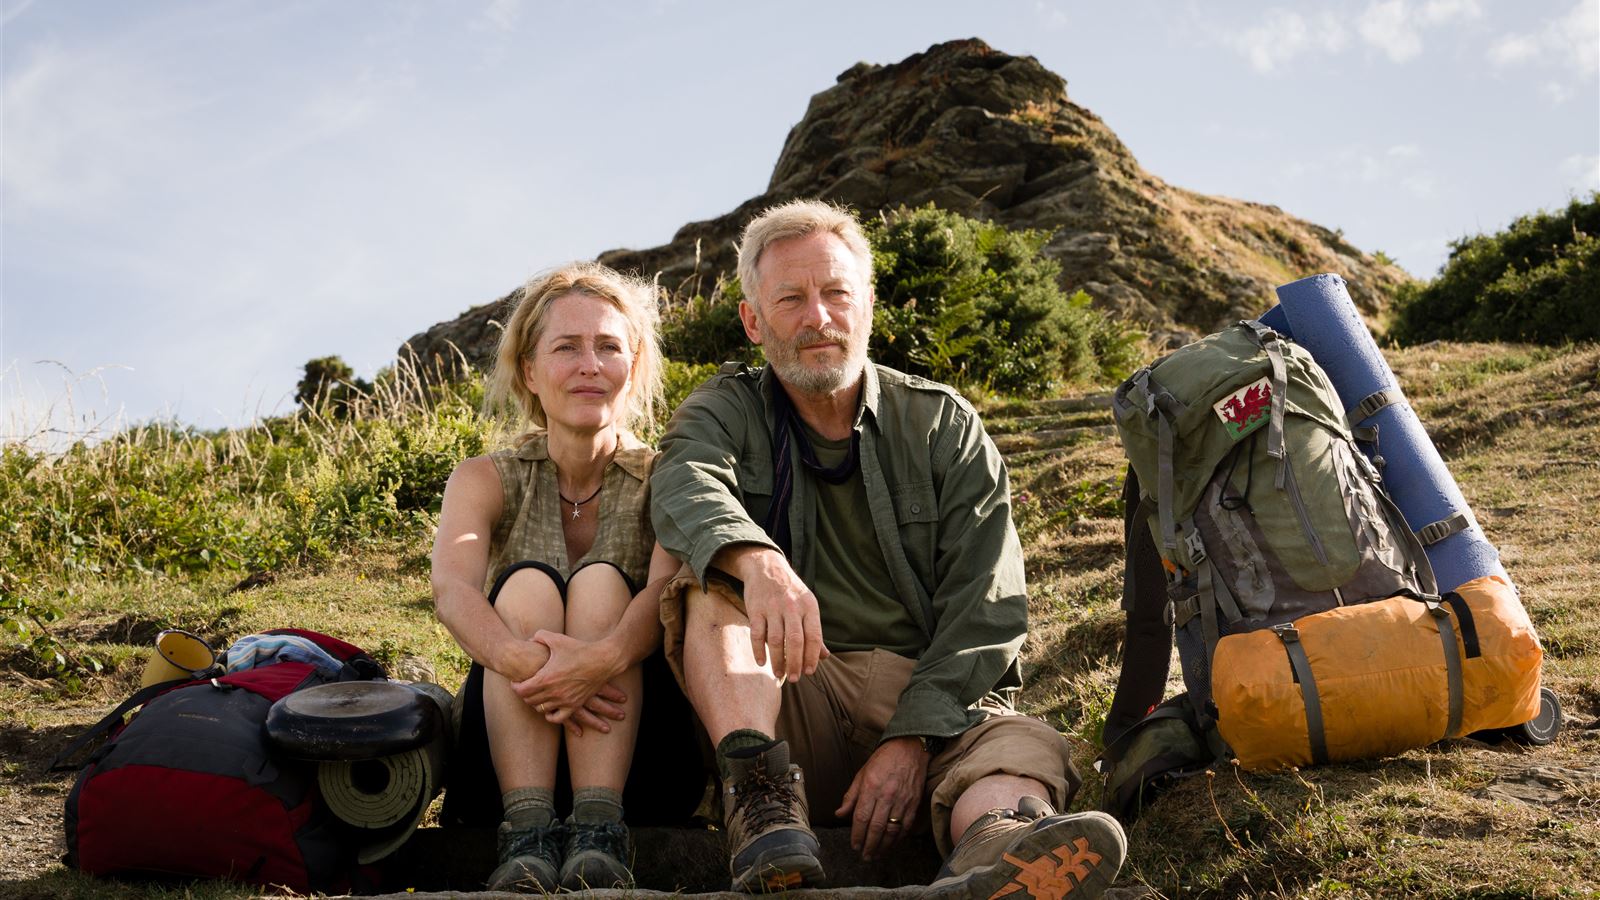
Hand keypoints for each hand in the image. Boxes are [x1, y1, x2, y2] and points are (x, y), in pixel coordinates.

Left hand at [512, 631, 626, 736]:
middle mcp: (554, 692)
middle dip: (524, 694)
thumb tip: (530, 640)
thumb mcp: (557, 639)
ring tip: (537, 694)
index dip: (515, 686)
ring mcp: (565, 700)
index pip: (521, 690)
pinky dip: (550, 715)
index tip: (516, 681)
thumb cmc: (580, 649)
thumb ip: (540, 637)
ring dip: (536, 702)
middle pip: (529, 700)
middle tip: (525, 686)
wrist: (603, 660)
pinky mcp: (575, 705)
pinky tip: (549, 707)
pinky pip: (557, 718)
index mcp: (546, 678)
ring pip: (541, 709)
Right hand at [738, 550, 828, 682]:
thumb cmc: (790, 591)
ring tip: (779, 674)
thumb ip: (814, 631)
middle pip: (795, 640)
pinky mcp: (755, 609)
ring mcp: (772, 608)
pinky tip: (762, 662)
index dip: (812, 656)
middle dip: (795, 663)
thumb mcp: (807, 605)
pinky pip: (757, 634)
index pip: (814, 636)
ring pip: (776, 640)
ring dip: (777, 660)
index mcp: (809, 606)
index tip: (809, 672)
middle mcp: (792, 607)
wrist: (766, 567)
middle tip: (795, 678)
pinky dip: (759, 650)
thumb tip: (824, 656)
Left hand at [835, 736, 928, 860]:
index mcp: (870, 787)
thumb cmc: (883, 760)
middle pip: (876, 827)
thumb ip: (851, 796)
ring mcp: (902, 800)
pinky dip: (899, 838)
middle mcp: (886, 795)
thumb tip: (839, 814)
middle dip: (869, 845)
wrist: (910, 748)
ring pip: (892, 830)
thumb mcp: (862, 773)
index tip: (854, 846)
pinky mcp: (914, 803)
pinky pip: (906, 826)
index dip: (857, 835)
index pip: (861, 818)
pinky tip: (892, 844)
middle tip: (865, 857)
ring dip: (884, 846)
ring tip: (877, 855)